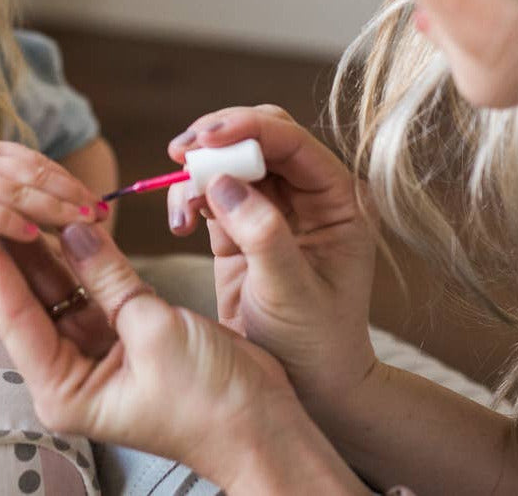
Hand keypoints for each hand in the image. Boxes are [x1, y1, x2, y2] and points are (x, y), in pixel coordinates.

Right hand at [0, 136, 104, 250]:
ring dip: (56, 208)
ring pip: (18, 189)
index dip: (69, 179)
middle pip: (35, 172)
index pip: (34, 161)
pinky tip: (36, 236)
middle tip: (105, 214)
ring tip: (85, 226)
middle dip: (73, 193)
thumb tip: (22, 205)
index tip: (98, 200)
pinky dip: (13, 222)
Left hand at [0, 222, 327, 489]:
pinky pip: (88, 289)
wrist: (265, 429)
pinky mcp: (118, 336)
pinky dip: (78, 257)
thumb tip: (72, 227)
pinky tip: (58, 221)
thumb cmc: (213, 400)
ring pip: (54, 290)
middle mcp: (68, 374)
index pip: (14, 315)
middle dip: (1, 251)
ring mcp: (92, 354)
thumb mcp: (154, 330)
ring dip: (37, 247)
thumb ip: (108, 276)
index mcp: (65, 390)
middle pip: (24, 301)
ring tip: (3, 201)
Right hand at [167, 106, 378, 413]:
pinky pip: (210, 188)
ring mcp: (273, 206)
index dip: (247, 128)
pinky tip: (181, 223)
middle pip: (259, 136)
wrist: (306, 388)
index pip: (292, 141)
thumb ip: (263, 235)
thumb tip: (224, 182)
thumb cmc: (314, 345)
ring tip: (182, 206)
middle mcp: (309, 195)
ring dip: (198, 170)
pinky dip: (188, 195)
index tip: (205, 138)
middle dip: (217, 138)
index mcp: (338, 201)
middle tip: (179, 154)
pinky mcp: (240, 221)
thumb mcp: (292, 293)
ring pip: (230, 157)